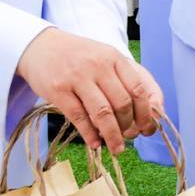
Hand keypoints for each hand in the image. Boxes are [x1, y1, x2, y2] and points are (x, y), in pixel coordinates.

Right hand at [16, 28, 160, 152]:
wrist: (41, 46)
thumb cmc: (80, 56)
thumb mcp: (107, 58)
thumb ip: (128, 79)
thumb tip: (153, 110)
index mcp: (115, 58)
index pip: (138, 89)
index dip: (146, 112)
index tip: (148, 128)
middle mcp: (99, 66)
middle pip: (122, 103)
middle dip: (129, 126)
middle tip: (130, 137)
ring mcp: (77, 77)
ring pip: (102, 113)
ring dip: (112, 135)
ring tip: (117, 148)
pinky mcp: (58, 90)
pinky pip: (79, 117)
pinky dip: (89, 134)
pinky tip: (95, 143)